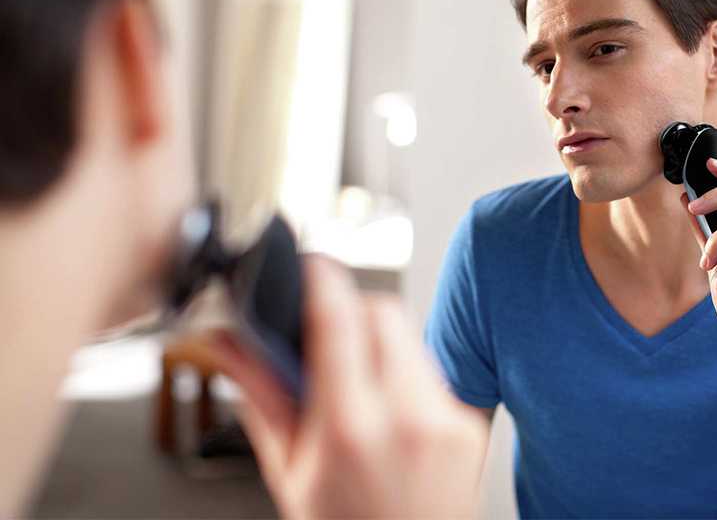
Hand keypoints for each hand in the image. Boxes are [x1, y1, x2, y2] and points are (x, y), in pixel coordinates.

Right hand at [202, 255, 485, 518]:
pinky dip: (401, 372)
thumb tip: (225, 348)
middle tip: (323, 333)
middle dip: (350, 307)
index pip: (338, 316)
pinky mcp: (468, 424)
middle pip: (383, 311)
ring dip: (376, 340)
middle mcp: (408, 417)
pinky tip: (384, 408)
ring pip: (409, 337)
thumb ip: (260, 400)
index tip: (307, 264)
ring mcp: (446, 419)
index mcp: (351, 428)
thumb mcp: (290, 475)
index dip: (320, 275)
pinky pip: (430, 370)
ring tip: (351, 383)